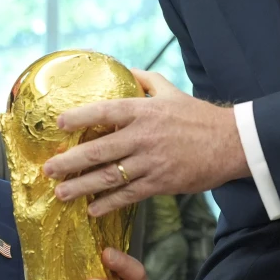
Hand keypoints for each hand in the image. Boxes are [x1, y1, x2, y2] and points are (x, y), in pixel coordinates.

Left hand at [44, 70, 248, 216]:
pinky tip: (93, 209)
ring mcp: (151, 161)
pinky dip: (109, 203)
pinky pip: (129, 195)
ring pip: (109, 176)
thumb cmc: (199, 116)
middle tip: (48, 169)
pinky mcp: (161, 183)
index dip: (79, 117)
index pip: (104, 112)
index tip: (58, 124)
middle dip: (70, 161)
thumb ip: (147, 80)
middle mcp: (143, 136)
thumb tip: (127, 69)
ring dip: (82, 186)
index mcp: (143, 111)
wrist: (231, 143)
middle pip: (98, 150)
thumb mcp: (171, 91)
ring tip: (62, 193)